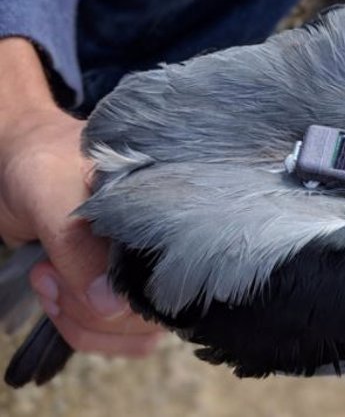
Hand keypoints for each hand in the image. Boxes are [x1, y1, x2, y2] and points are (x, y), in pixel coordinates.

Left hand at [0, 38, 162, 356]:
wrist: (20, 160)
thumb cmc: (41, 163)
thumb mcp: (52, 194)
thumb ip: (80, 247)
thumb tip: (113, 307)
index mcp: (170, 215)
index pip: (173, 279)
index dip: (120, 295)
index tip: (64, 273)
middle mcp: (167, 247)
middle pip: (154, 316)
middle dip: (89, 309)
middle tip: (49, 272)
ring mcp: (147, 271)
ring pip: (139, 333)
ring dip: (84, 323)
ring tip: (50, 280)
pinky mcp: (126, 288)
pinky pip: (125, 336)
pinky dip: (87, 331)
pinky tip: (59, 296)